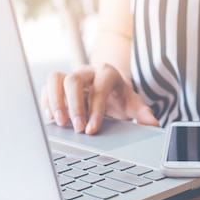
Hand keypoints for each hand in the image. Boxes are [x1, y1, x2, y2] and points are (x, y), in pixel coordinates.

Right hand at [41, 63, 158, 133]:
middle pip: (74, 80)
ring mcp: (72, 74)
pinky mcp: (59, 83)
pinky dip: (47, 101)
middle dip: (74, 106)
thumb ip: (143, 113)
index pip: (99, 88)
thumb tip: (153, 124)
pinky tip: (51, 117)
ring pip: (56, 78)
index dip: (95, 109)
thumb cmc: (120, 97)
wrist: (108, 88)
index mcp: (108, 73)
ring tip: (59, 122)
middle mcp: (88, 71)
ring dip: (55, 101)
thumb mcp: (133, 105)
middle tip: (76, 128)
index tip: (92, 129)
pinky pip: (47, 86)